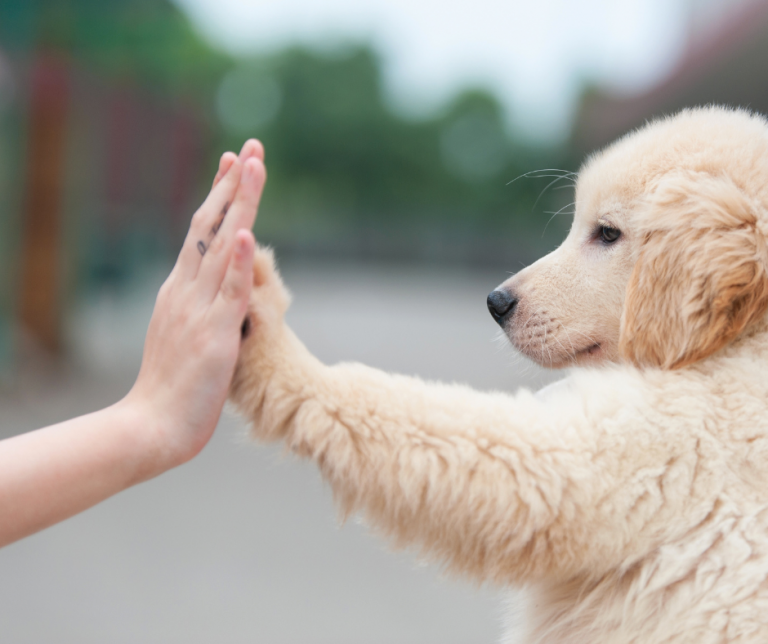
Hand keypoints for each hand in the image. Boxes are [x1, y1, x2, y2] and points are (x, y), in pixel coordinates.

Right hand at [125, 140, 265, 466]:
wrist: (151, 426)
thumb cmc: (172, 388)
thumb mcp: (187, 336)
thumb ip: (202, 311)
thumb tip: (221, 298)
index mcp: (181, 290)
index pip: (202, 232)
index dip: (220, 196)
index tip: (235, 164)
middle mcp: (186, 291)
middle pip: (210, 226)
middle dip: (233, 186)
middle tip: (251, 149)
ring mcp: (199, 310)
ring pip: (221, 247)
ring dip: (239, 205)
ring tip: (254, 167)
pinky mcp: (214, 335)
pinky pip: (228, 292)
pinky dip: (236, 261)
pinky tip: (244, 231)